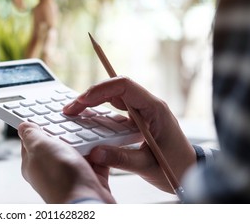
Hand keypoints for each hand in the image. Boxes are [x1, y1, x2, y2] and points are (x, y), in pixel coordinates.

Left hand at [18, 121, 115, 203]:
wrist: (87, 204)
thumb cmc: (60, 180)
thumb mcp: (39, 147)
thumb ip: (31, 134)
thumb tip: (23, 126)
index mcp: (33, 163)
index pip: (33, 139)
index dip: (40, 125)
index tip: (48, 114)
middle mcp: (51, 170)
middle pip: (59, 142)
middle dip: (67, 132)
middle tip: (73, 122)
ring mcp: (71, 175)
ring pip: (80, 150)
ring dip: (86, 141)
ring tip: (89, 134)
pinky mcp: (90, 179)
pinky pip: (97, 161)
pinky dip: (101, 153)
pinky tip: (102, 146)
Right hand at [63, 76, 195, 192]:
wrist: (189, 173)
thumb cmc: (176, 167)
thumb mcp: (147, 165)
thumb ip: (121, 158)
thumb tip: (95, 153)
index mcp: (154, 108)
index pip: (124, 86)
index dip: (101, 89)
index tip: (81, 101)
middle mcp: (147, 106)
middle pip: (115, 89)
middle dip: (90, 96)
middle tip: (70, 109)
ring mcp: (142, 112)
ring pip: (113, 97)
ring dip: (92, 102)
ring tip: (73, 113)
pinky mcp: (136, 121)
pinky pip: (115, 110)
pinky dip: (99, 112)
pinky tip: (85, 121)